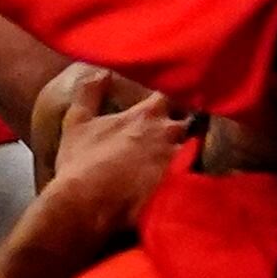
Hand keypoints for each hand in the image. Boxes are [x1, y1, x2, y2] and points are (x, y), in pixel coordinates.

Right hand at [35, 79, 190, 240]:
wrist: (86, 206)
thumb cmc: (80, 163)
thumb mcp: (76, 122)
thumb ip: (89, 92)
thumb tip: (102, 71)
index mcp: (147, 114)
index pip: (171, 95)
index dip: (170, 99)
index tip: (165, 105)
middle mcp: (170, 132)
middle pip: (191, 121)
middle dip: (186, 126)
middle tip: (176, 136)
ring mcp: (180, 160)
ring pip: (200, 150)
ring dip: (194, 152)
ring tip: (186, 163)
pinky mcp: (184, 187)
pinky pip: (200, 178)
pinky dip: (196, 178)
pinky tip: (188, 185)